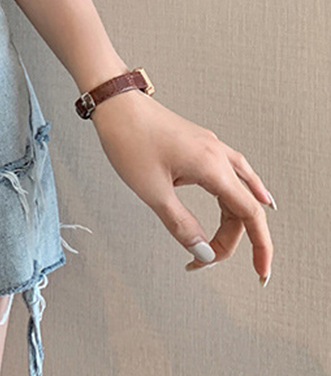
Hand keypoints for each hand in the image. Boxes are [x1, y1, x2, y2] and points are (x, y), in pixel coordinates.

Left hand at [90, 88, 274, 283]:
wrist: (114, 102)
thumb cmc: (128, 138)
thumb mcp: (152, 191)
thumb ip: (181, 225)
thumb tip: (203, 252)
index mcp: (212, 166)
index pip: (250, 214)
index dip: (261, 247)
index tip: (261, 272)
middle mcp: (217, 154)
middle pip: (242, 206)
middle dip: (230, 238)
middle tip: (205, 259)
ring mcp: (209, 146)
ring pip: (238, 189)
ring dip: (231, 220)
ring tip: (221, 244)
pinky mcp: (198, 143)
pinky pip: (229, 172)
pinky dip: (235, 193)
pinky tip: (239, 199)